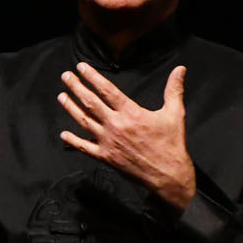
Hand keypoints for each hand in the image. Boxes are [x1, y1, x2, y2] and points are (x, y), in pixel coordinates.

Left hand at [58, 63, 195, 210]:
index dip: (92, 77)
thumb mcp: (175, 114)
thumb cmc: (171, 144)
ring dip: (70, 108)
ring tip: (61, 96)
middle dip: (76, 87)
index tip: (81, 67)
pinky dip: (73, 141)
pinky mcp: (105, 157)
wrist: (168, 174)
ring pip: (84, 121)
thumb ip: (174, 90)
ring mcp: (108, 142)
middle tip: (66, 76)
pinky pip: (84, 147)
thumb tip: (180, 69)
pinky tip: (63, 134)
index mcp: (131, 113)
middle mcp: (116, 125)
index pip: (107, 90)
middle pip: (90, 102)